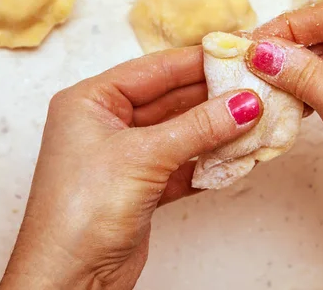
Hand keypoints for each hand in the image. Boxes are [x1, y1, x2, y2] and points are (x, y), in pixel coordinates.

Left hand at [0, 46, 261, 289]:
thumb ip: (198, 127)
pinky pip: (183, 163)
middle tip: (253, 89)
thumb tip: (242, 104)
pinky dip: (208, 161)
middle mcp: (106, 124)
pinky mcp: (143, 185)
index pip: (154, 70)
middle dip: (212, 98)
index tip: (235, 55)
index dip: (197, 62)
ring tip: (254, 120)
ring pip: (180, 132)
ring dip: (215, 131)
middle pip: (171, 100)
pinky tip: (236, 156)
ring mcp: (126, 155)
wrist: (69, 282)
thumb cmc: (79, 214)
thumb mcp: (143, 157)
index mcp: (90, 101)